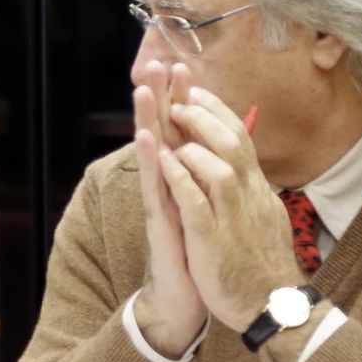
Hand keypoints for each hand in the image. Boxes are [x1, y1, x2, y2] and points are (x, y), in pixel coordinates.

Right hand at [131, 61, 207, 356]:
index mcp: (183, 180)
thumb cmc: (198, 258)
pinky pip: (154, 187)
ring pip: (153, 154)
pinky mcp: (158, 223)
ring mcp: (160, 203)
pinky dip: (150, 160)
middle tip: (155, 61)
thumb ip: (208, 184)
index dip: (182, 101)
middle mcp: (167, 186)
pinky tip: (146, 137)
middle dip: (159, 98)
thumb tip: (217, 159)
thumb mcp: (209, 212)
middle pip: (162, 133)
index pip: (181, 132)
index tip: (184, 67)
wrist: (185, 300)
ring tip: (143, 88)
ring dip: (147, 119)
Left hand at [158, 87, 304, 332]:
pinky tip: (164, 161)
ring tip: (172, 122)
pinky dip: (181, 180)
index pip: (240, 140)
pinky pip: (196, 204)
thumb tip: (249, 169)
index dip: (217, 113)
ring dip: (194, 141)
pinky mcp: (214, 241)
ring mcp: (232, 218)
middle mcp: (248, 198)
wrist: (271, 307)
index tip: (195, 93)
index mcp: (256, 191)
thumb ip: (253, 191)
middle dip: (205, 116)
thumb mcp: (263, 218)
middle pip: (231, 143)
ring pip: (219, 168)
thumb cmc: (262, 265)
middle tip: (179, 98)